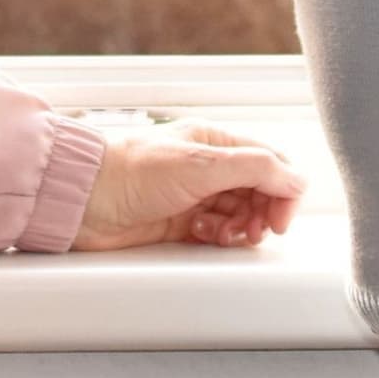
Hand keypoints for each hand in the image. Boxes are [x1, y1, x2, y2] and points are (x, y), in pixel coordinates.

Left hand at [72, 120, 306, 251]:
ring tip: (224, 233)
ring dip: (240, 226)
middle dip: (262, 213)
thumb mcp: (202, 164)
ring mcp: (193, 194)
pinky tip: (202, 233)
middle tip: (253, 232)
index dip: (283, 191)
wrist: (82, 199)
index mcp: (215, 141)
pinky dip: (217, 236)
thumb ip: (255, 169)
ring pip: (238, 213)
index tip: (279, 218)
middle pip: (258, 191)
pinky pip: (215, 231)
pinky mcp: (178, 221)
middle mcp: (206, 166)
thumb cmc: (131, 171)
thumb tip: (296, 179)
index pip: (270, 163)